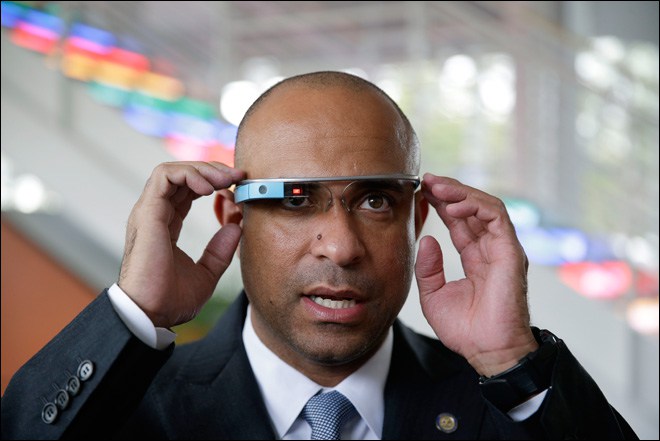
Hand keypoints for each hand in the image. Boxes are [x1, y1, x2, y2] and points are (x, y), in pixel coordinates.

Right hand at [118, 161, 244, 327]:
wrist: (150, 315)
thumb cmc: (170, 300)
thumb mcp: (207, 274)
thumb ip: (220, 250)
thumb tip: (236, 227)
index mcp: (166, 224)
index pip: (188, 191)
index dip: (214, 183)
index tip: (238, 188)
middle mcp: (155, 213)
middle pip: (182, 175)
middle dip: (213, 170)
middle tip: (239, 176)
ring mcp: (149, 211)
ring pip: (173, 170)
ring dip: (203, 169)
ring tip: (226, 180)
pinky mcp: (147, 212)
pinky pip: (164, 176)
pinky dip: (189, 174)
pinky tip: (210, 187)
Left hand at [415, 173, 537, 376]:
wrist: (487, 351)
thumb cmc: (465, 330)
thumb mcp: (433, 295)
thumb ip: (428, 267)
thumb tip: (427, 239)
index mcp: (476, 258)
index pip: (460, 221)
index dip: (442, 203)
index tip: (422, 190)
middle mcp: (491, 249)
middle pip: (472, 209)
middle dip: (449, 190)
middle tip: (426, 179)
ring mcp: (503, 249)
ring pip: (485, 206)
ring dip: (460, 192)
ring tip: (435, 186)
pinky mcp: (510, 252)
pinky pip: (496, 217)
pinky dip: (474, 206)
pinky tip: (451, 205)